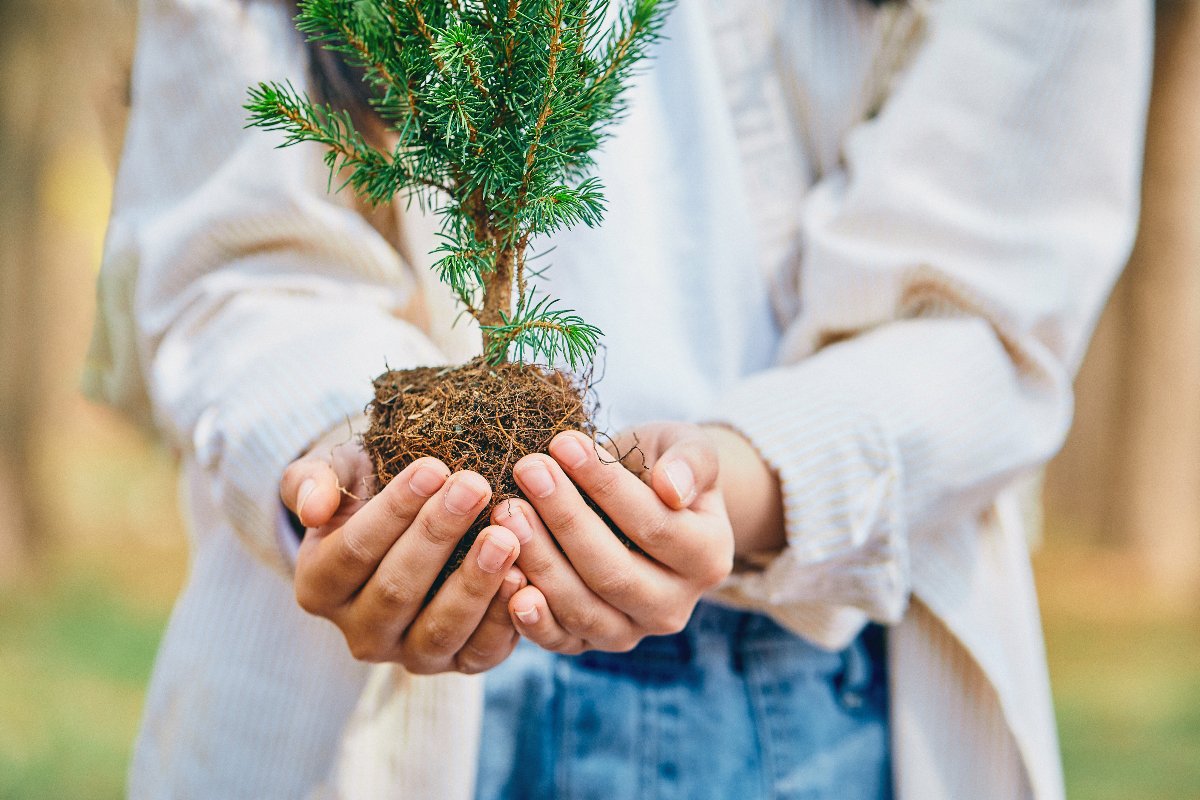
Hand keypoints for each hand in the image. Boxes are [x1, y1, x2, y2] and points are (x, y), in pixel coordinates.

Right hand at [279, 418, 524, 673]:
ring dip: (473, 582)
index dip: (393, 511)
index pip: (353, 551)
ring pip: (439, 629)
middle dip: (438, 535)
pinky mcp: (460, 664)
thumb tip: (313, 509)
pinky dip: (503, 618)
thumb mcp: (335, 474)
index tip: (433, 466)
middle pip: (396, 590)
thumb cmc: (370, 490)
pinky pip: (481, 652)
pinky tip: (523, 576)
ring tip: (504, 534)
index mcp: (319, 587)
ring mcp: (410, 655)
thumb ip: (310, 482)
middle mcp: (360, 633)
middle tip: (474, 486)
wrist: (415, 524)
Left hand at [491, 423, 734, 653]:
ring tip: (508, 512)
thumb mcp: (685, 447)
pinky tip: (505, 580)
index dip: (606, 486)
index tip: (564, 442)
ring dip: (541, 562)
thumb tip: (673, 488)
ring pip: (584, 610)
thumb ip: (691, 460)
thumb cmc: (659, 466)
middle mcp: (675, 607)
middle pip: (615, 573)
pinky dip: (530, 617)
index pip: (654, 526)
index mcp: (709, 559)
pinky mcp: (589, 645)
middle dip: (566, 519)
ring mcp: (632, 632)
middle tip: (528, 470)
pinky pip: (560, 639)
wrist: (639, 502)